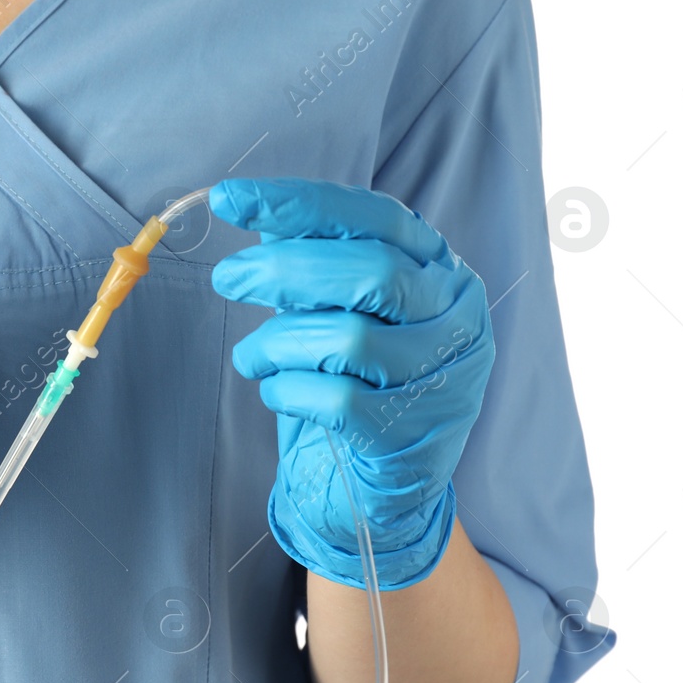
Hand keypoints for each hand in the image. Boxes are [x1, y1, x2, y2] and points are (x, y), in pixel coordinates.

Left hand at [209, 178, 494, 588]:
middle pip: (368, 272)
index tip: (230, 199)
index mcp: (439, 270)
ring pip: (348, 340)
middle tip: (227, 278)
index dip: (299, 203)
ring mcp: (443, 377)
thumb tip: (248, 205)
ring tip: (252, 357)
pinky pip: (335, 401)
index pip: (373, 218)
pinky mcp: (413, 435)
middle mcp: (455, 316)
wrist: (386, 484)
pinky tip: (277, 391)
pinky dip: (288, 390)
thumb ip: (312, 261)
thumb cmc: (358, 381)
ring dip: (278, 343)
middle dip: (282, 270)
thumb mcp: (340, 308)